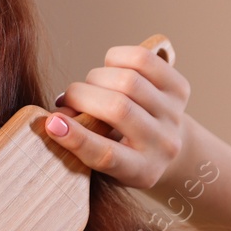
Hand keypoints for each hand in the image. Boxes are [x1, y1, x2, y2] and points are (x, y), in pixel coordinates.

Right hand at [42, 43, 191, 188]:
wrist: (166, 146)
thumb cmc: (120, 152)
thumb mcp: (101, 161)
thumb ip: (80, 142)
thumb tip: (55, 119)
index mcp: (140, 171)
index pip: (107, 156)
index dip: (77, 138)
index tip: (51, 123)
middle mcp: (163, 144)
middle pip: (118, 109)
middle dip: (82, 96)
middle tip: (68, 99)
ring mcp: (174, 114)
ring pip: (128, 80)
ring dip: (96, 78)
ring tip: (90, 87)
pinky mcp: (179, 88)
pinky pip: (142, 60)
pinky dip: (115, 59)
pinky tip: (110, 71)